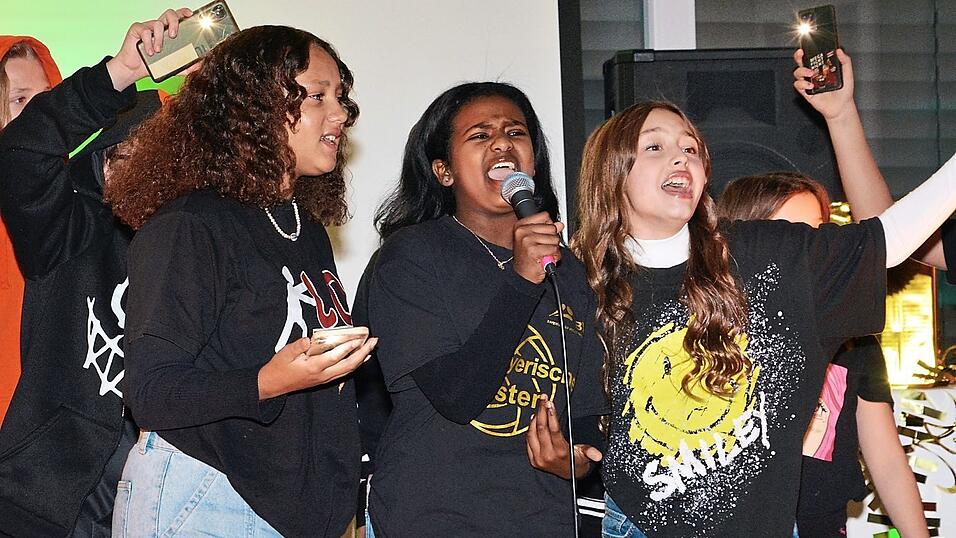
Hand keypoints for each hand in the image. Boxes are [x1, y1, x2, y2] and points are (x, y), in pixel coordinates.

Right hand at [106, 8, 192, 90]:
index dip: (184, 13)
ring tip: (158, 50)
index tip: (190, 14)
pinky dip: (149, 42)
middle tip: (174, 35)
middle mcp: (159, 27)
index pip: (177, 18)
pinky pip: (145, 31)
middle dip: (174, 22)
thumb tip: (199, 65)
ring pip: (157, 24)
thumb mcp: (172, 66)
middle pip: (169, 14)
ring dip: (160, 38)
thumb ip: (185, 65)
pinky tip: (149, 51)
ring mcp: (148, 27)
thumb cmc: (152, 64)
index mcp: (168, 32)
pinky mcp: (137, 30)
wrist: (135, 69)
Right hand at [257, 336, 378, 398]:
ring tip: (371, 348)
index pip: (335, 357)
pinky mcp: (324, 380)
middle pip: (348, 365)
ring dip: (361, 359)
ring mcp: (324, 379)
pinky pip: (343, 373)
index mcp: (313, 367)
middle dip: (363, 353)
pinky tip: (359, 359)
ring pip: (348, 370)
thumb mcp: (285, 353)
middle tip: (373, 342)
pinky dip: (354, 365)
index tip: (358, 339)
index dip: (347, 348)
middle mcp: (322, 375)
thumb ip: (298, 346)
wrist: (273, 385)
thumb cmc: (279, 367)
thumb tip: (308, 339)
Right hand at [512, 212, 564, 283]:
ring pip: (554, 239)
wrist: (523, 276)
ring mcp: (527, 240)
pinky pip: (554, 249)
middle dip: (552, 239)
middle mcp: (522, 231)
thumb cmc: (528, 258)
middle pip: (552, 227)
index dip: (549, 226)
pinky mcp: (533, 250)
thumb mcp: (535, 240)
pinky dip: (554, 257)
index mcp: (520, 226)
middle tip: (543, 248)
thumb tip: (559, 224)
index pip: (544, 216)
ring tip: (544, 254)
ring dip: (553, 249)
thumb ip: (547, 230)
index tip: (543, 236)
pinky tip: (546, 259)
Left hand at [526, 393, 601, 478]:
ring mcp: (538, 458)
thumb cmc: (577, 462)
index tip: (550, 404)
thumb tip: (598, 455)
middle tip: (543, 400)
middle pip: (541, 429)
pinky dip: (530, 429)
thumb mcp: (585, 456)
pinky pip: (528, 440)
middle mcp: (548, 455)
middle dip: (542, 411)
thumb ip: (590, 452)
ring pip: (532, 433)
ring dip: (535, 419)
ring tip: (539, 408)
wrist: (569, 476)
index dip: (551, 415)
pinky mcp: (533, 459)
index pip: (553, 430)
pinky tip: (534, 420)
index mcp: (561, 452)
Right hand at [792, 48, 855, 121]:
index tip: (807, 46)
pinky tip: (811, 85)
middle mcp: (814, 74)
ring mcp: (809, 83)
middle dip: (798, 57)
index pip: (812, 57)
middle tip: (801, 54)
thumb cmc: (844, 91)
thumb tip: (839, 51)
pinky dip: (802, 84)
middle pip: (801, 63)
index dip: (807, 51)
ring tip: (811, 74)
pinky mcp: (806, 92)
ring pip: (797, 73)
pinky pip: (798, 85)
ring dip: (802, 71)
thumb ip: (845, 61)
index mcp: (822, 68)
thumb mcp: (848, 73)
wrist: (841, 106)